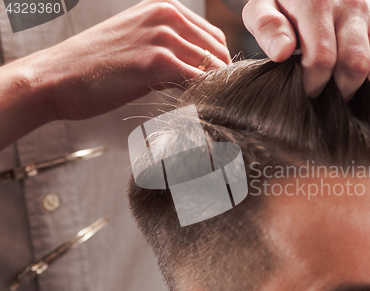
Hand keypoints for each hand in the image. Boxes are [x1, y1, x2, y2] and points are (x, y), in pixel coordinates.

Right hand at [21, 0, 230, 120]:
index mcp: (161, 6)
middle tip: (214, 99)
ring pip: (210, 64)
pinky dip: (201, 94)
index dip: (218, 62)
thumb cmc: (93, 66)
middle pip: (216, 48)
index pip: (211, 34)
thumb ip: (169, 48)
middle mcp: (165, 14)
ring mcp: (161, 35)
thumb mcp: (136, 42)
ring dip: (212, 87)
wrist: (55, 78)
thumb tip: (201, 71)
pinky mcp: (156, 60)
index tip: (216, 84)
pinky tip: (192, 106)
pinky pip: (197, 79)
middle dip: (220, 76)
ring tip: (201, 105)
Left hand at [242, 0, 369, 98]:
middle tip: (325, 98)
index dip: (313, 85)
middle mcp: (352, 5)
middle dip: (339, 92)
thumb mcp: (264, 8)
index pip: (322, 57)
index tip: (305, 93)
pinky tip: (364, 92)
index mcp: (317, 1)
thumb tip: (282, 52)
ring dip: (364, 92)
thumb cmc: (285, 8)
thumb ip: (266, 26)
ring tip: (343, 95)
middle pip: (355, 65)